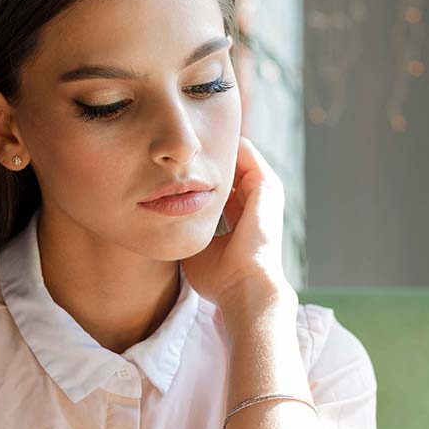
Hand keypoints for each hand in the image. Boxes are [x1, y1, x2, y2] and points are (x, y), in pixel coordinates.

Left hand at [182, 136, 290, 313]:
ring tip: (185, 143)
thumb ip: (186, 229)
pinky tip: (198, 143)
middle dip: (202, 159)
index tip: (169, 172)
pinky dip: (224, 144)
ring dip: (212, 148)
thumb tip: (162, 216)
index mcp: (241, 221)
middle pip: (227, 170)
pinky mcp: (266, 184)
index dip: (195, 179)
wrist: (245, 286)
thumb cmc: (220, 277)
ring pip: (236, 157)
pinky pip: (245, 150)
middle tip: (174, 152)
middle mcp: (255, 204)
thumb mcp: (197, 247)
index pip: (218, 191)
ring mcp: (263, 193)